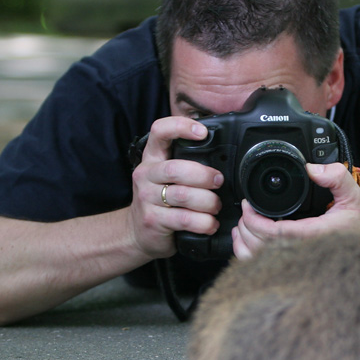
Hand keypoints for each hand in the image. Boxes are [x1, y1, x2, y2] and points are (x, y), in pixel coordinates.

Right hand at [126, 116, 223, 260]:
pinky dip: (204, 222)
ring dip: (207, 201)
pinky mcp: (153, 220)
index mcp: (152, 158)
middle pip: (177, 169)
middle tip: (218, 182)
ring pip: (183, 195)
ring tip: (216, 206)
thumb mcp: (166, 176)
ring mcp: (146, 198)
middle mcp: (146, 174)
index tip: (203, 132)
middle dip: (204, 175)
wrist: (136, 232)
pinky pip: (184, 219)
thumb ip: (186, 163)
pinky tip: (210, 224)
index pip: (160, 131)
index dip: (181, 127)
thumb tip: (222, 156)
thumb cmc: (159, 200)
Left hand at [232, 162, 359, 259]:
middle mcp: (302, 253)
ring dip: (243, 242)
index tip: (249, 205)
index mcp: (313, 236)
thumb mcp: (352, 194)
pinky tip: (247, 240)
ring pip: (256, 261)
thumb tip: (312, 168)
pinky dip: (248, 254)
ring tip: (244, 224)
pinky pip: (261, 267)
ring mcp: (296, 262)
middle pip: (260, 247)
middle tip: (246, 210)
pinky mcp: (292, 266)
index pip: (275, 233)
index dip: (255, 219)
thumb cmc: (359, 225)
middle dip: (246, 226)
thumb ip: (336, 176)